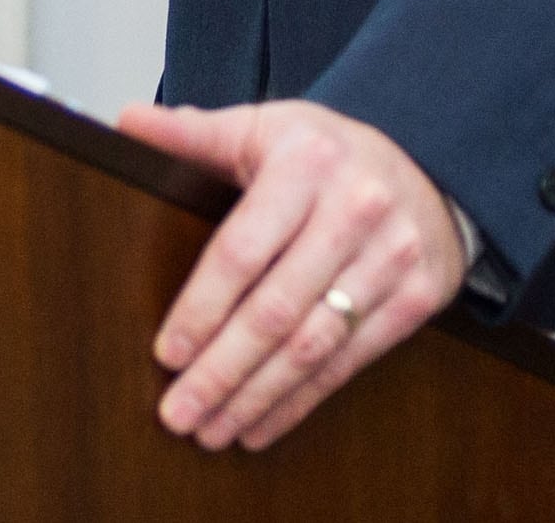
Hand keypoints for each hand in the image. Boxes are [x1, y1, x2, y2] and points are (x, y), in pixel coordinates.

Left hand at [115, 99, 466, 452]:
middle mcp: (355, 207)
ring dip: (256, 396)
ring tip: (212, 431)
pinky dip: (302, 400)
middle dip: (222, 370)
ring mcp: (393, 254)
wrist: (430, 163)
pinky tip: (262, 424)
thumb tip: (124, 123)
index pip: (243, 249)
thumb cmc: (326, 153)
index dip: (202, 308)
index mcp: (306, 162)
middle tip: (179, 413)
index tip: (168, 354)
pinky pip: (351, 360)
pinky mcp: (419, 295)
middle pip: (276, 309)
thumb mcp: (265, 128)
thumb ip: (194, 133)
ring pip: (314, 344)